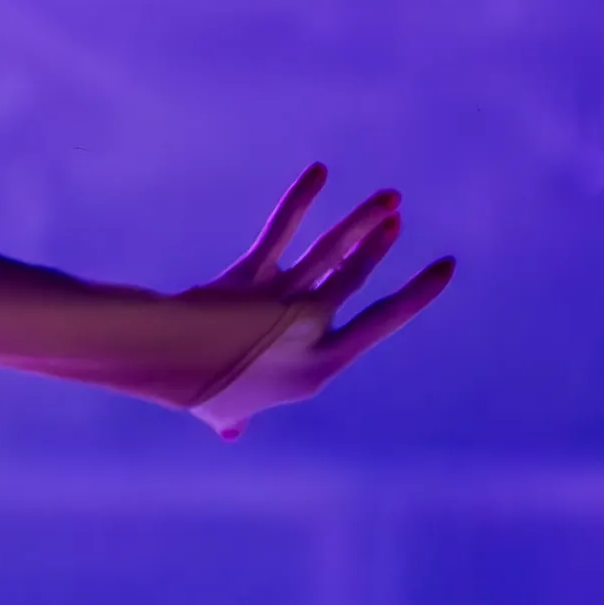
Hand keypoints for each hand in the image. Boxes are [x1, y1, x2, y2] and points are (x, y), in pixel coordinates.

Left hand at [178, 164, 451, 433]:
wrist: (160, 364)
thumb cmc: (195, 391)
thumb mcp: (226, 411)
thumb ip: (238, 419)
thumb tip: (233, 432)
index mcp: (319, 367)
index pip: (378, 324)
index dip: (413, 296)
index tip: (443, 268)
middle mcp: (308, 331)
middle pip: (354, 279)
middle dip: (379, 248)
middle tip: (399, 220)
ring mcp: (281, 301)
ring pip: (331, 252)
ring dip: (360, 221)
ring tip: (388, 199)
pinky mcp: (251, 275)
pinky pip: (281, 231)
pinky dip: (300, 200)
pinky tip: (319, 172)